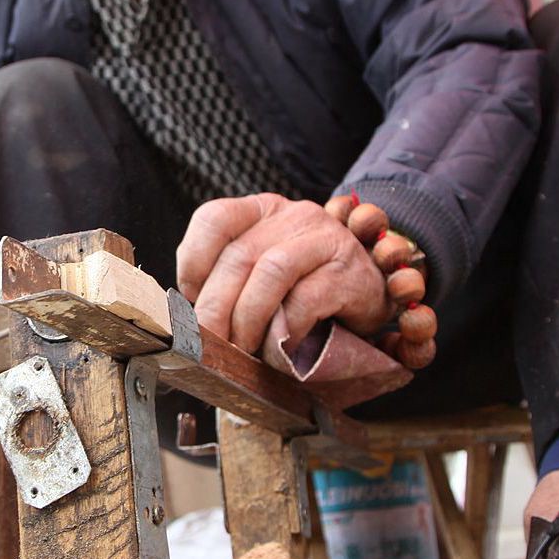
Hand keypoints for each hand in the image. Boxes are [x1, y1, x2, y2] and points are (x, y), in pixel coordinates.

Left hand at [175, 193, 390, 355]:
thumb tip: (188, 315)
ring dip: (249, 318)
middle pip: (240, 256)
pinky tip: (279, 347)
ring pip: (271, 272)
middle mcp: (294, 216)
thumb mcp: (263, 271)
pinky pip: (306, 300)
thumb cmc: (305, 287)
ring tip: (244, 349)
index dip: (194, 261)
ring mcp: (326, 239)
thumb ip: (230, 277)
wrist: (371, 293)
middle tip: (211, 344)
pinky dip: (285, 330)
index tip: (190, 298)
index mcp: (263, 210)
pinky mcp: (349, 273)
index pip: (214, 219)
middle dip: (217, 308)